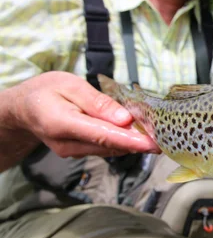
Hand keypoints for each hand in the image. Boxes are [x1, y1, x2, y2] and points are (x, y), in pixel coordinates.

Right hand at [2, 71, 159, 159]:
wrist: (23, 109)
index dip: (130, 140)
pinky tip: (137, 133)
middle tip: (164, 133)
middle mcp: (68, 144)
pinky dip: (122, 141)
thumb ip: (97, 103)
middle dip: (139, 141)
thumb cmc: (45, 91)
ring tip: (156, 132)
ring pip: (110, 149)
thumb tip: (124, 118)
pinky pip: (105, 148)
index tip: (152, 143)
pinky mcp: (79, 152)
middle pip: (110, 145)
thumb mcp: (70, 85)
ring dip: (133, 142)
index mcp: (62, 123)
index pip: (102, 135)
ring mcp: (73, 152)